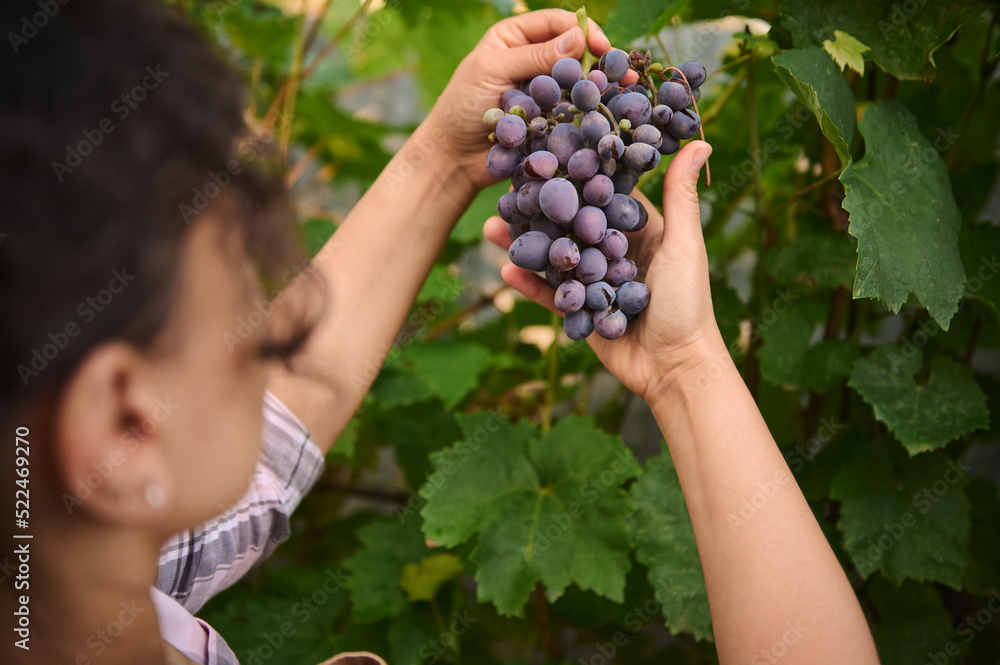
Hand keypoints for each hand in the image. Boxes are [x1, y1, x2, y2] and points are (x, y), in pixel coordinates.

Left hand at [425, 9, 635, 190]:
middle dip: (600, 60)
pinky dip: (591, 111)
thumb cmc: (462, 108)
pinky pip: (574, 111)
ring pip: (578, 82)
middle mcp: (532, 59)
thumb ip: (534, 56)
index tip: (603, 48)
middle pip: (574, 51)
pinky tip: (609, 112)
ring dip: (600, 86)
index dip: (584, 31)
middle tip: (625, 72)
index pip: (557, 23)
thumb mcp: (493, 72)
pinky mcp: (549, 118)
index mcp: (515, 37)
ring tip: (625, 91)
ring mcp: (542, 90)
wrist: (453, 158)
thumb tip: (579, 38)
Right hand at [483, 141, 722, 404]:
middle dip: (539, 210)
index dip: (576, 175)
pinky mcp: (581, 314)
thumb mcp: (684, 244)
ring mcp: (595, 283)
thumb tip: (702, 141)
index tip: (547, 153)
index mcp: (640, 231)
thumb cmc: (688, 304)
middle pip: (569, 225)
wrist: (676, 368)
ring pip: (554, 258)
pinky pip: (552, 295)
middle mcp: (614, 252)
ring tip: (491, 228)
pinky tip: (506, 271)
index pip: (602, 195)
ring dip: (525, 244)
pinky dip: (529, 285)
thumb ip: (680, 196)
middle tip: (506, 191)